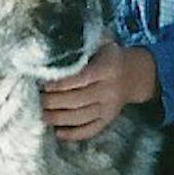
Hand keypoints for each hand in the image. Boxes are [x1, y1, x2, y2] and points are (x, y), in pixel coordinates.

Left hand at [41, 42, 157, 142]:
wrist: (135, 75)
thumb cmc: (110, 56)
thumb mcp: (103, 43)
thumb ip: (84, 42)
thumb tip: (55, 40)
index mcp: (107, 69)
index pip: (81, 79)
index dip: (61, 84)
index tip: (44, 85)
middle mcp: (109, 90)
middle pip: (78, 100)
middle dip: (54, 102)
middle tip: (38, 100)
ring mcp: (110, 108)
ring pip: (81, 117)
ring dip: (59, 119)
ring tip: (42, 115)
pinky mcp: (108, 120)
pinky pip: (91, 130)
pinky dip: (74, 134)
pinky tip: (58, 132)